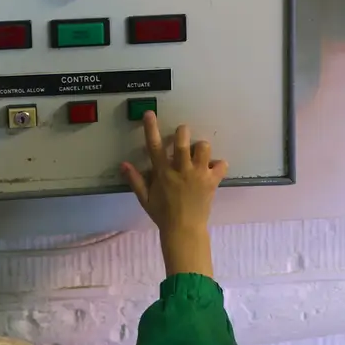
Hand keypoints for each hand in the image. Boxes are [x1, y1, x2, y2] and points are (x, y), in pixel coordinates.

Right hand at [120, 112, 225, 277]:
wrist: (184, 230)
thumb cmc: (163, 214)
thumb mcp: (145, 199)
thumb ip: (135, 180)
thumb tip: (123, 164)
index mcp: (163, 173)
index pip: (154, 146)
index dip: (151, 128)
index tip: (149, 113)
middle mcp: (181, 170)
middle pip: (182, 142)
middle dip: (183, 132)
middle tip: (182, 134)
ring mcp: (198, 175)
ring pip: (204, 148)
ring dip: (201, 148)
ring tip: (199, 155)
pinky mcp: (212, 181)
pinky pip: (221, 165)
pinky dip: (219, 165)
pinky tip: (213, 169)